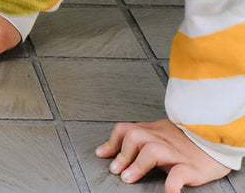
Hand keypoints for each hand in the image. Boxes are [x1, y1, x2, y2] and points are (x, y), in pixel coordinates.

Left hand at [96, 120, 230, 191]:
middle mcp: (161, 139)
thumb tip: (117, 146)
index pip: (126, 129)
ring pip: (152, 151)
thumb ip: (141, 135)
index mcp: (153, 131)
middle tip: (115, 170)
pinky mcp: (190, 167)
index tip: (102, 154)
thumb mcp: (160, 132)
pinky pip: (179, 175)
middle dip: (122, 154)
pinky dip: (171, 184)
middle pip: (135, 137)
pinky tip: (167, 192)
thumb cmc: (186, 139)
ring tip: (129, 179)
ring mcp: (175, 153)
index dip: (112, 142)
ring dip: (137, 165)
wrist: (214, 140)